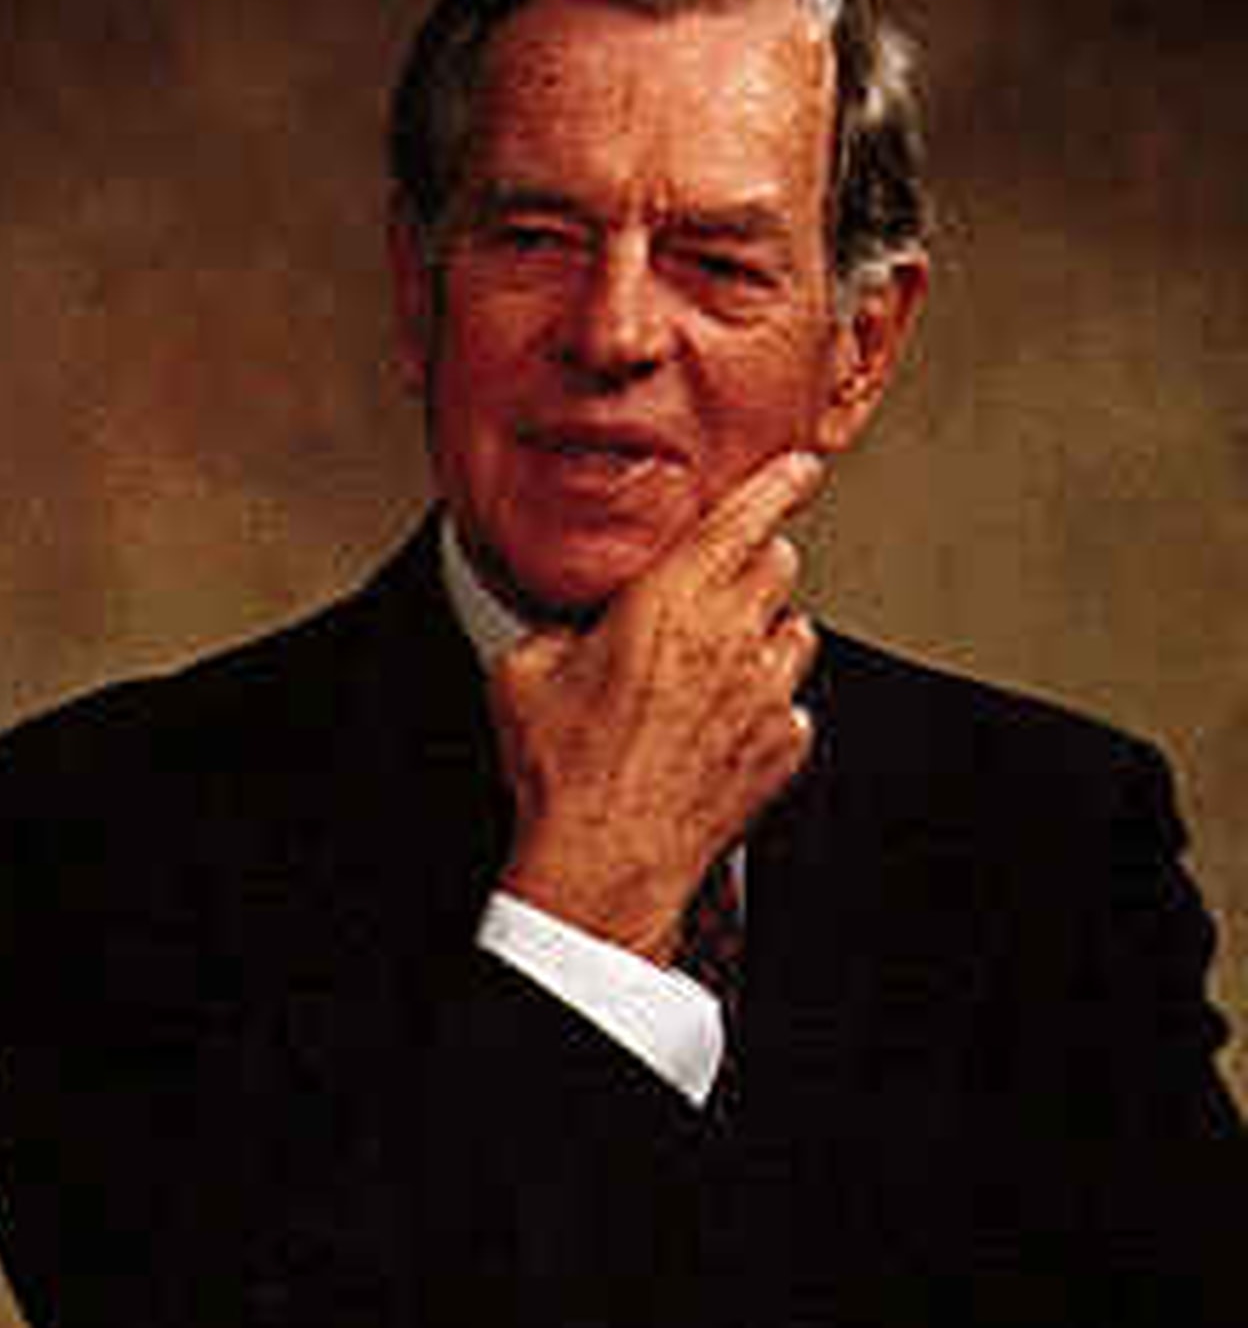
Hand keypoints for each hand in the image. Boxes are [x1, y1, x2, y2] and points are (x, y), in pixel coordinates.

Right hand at [490, 450, 824, 961]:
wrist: (605, 859)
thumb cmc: (565, 771)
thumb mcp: (527, 674)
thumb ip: (560, 628)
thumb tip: (570, 629)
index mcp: (671, 600)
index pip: (745, 516)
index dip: (778, 483)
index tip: (799, 467)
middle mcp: (732, 636)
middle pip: (781, 564)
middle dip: (756, 565)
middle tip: (718, 591)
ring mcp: (767, 693)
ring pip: (798, 631)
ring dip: (766, 635)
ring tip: (717, 667)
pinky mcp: (784, 746)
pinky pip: (793, 704)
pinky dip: (767, 707)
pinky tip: (721, 730)